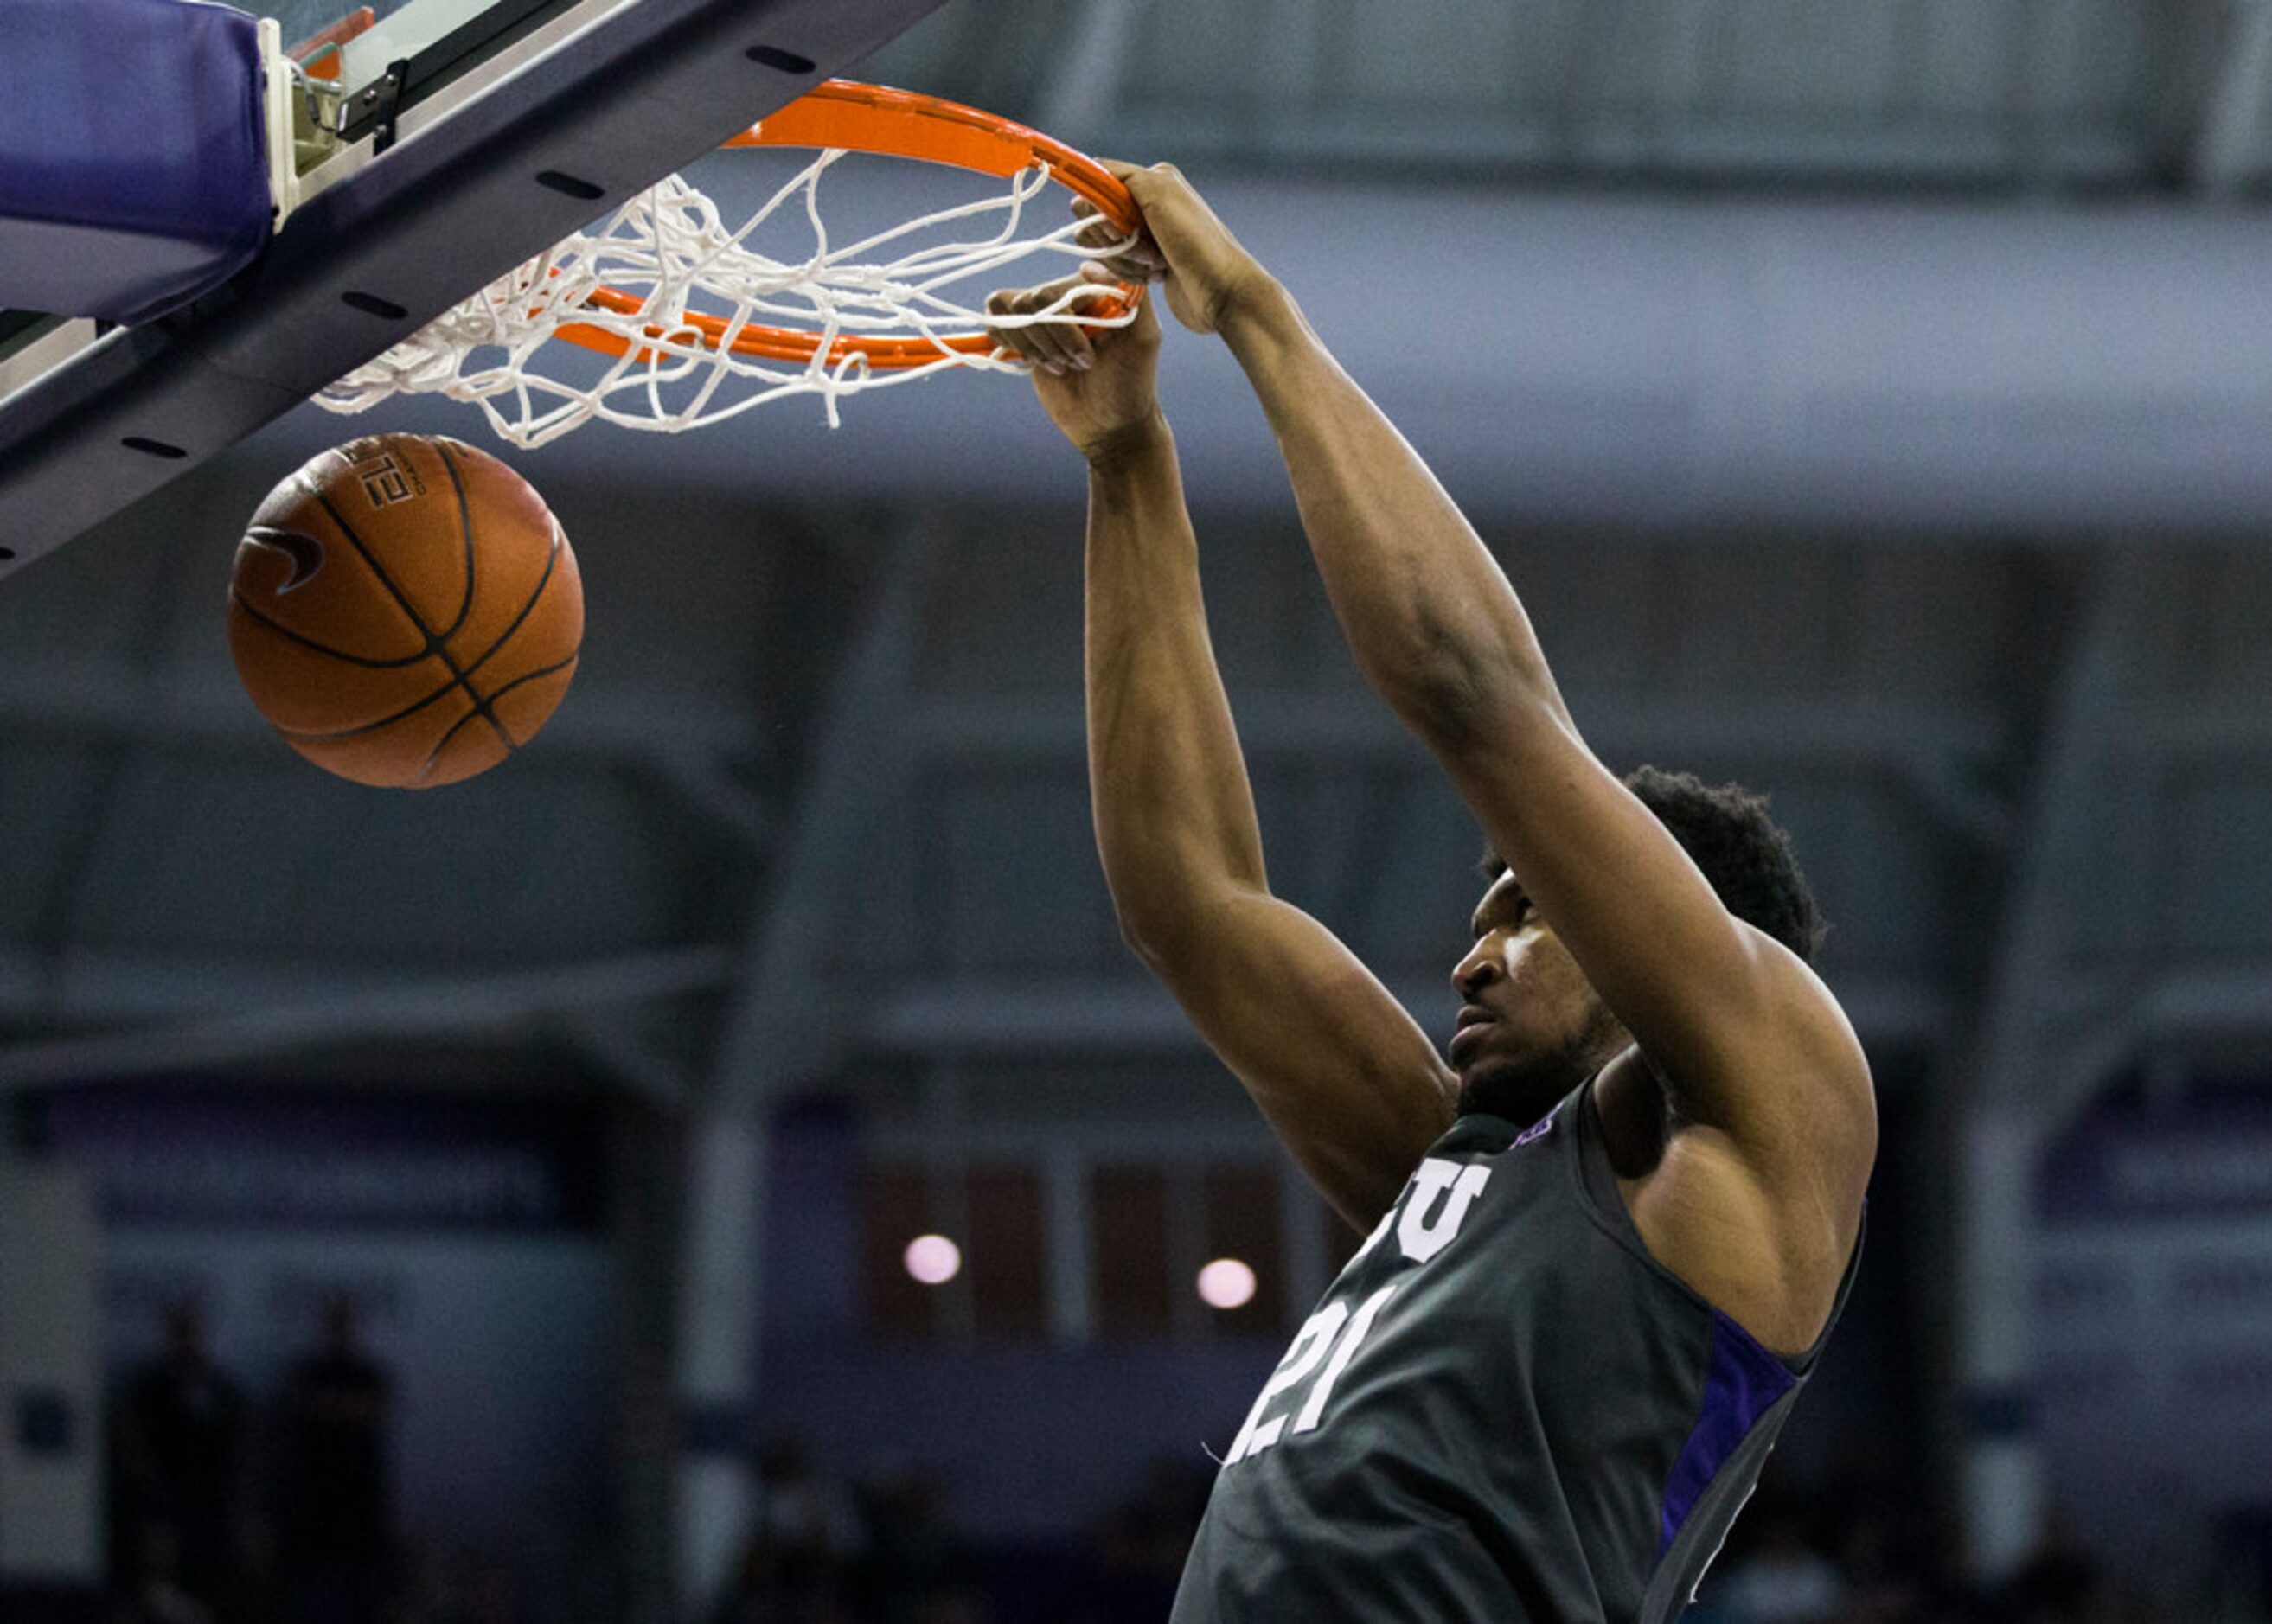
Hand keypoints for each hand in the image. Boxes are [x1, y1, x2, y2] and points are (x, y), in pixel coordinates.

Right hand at [985, 271, 1164, 461]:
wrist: (1109, 424)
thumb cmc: (1131, 382)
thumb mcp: (1143, 337)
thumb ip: (1131, 295)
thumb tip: (1085, 265)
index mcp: (1095, 286)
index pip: (1058, 286)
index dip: (1066, 326)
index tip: (1091, 356)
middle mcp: (1067, 293)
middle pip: (1031, 300)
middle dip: (1053, 341)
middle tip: (1080, 365)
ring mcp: (1043, 313)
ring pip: (1009, 309)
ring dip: (1034, 346)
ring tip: (1062, 367)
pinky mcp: (1023, 334)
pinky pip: (996, 321)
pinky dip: (1011, 343)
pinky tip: (1036, 362)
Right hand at [1074, 160, 1274, 335]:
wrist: (1223, 293)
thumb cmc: (1197, 244)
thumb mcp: (1159, 195)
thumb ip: (1121, 176)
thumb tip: (1088, 170)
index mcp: (1152, 179)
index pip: (1098, 181)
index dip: (1097, 207)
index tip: (1118, 229)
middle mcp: (1147, 203)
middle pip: (1094, 217)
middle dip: (1113, 238)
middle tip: (1146, 248)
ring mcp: (1145, 235)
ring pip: (1102, 245)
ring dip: (1123, 259)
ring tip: (1156, 264)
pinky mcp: (1144, 263)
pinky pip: (1113, 266)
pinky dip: (1128, 273)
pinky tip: (1154, 276)